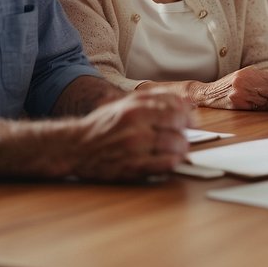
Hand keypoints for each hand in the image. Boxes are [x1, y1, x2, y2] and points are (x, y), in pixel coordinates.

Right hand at [67, 91, 191, 180]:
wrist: (76, 147)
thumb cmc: (104, 125)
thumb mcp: (126, 103)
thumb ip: (155, 100)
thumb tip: (185, 104)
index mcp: (136, 107)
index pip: (176, 107)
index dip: (188, 116)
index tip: (191, 122)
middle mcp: (136, 125)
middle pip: (178, 126)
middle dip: (186, 132)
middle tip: (185, 136)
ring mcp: (135, 147)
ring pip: (175, 145)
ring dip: (182, 148)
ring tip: (179, 148)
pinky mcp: (132, 167)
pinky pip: (165, 164)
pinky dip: (174, 162)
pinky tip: (172, 159)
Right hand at [202, 67, 267, 110]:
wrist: (208, 94)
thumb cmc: (229, 88)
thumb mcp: (246, 79)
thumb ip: (262, 82)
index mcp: (250, 71)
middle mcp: (246, 78)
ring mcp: (241, 90)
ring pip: (267, 99)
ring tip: (264, 105)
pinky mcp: (237, 101)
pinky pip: (257, 107)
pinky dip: (260, 109)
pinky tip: (255, 107)